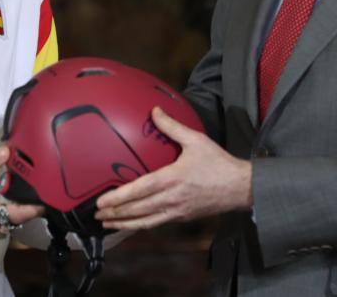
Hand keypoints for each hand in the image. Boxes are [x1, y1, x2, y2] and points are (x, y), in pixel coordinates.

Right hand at [0, 146, 43, 237]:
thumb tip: (7, 152)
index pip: (14, 214)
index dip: (32, 210)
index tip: (46, 202)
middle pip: (13, 222)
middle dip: (28, 212)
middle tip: (41, 196)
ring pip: (6, 227)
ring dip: (17, 216)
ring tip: (28, 199)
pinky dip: (6, 219)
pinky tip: (9, 205)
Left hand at [94, 107, 251, 229]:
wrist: (241, 187)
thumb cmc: (218, 163)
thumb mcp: (196, 139)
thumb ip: (172, 126)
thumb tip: (155, 110)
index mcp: (172, 179)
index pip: (139, 191)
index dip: (118, 197)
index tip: (101, 201)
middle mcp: (171, 199)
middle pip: (137, 210)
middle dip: (114, 214)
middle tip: (95, 214)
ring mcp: (176, 211)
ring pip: (144, 222)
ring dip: (124, 224)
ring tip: (107, 223)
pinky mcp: (182, 217)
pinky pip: (156, 224)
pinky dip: (140, 226)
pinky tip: (131, 224)